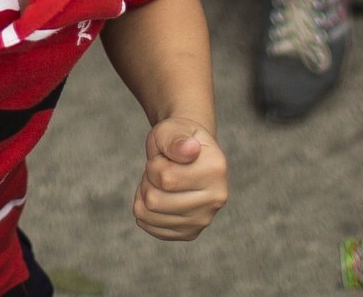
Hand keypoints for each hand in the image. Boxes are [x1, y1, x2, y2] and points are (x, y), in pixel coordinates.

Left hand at [132, 117, 226, 240]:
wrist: (187, 153)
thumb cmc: (176, 139)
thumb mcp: (171, 130)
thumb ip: (175, 139)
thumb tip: (189, 149)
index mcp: (216, 169)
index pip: (165, 178)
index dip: (154, 164)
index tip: (165, 157)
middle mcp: (216, 198)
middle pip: (154, 200)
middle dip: (148, 180)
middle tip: (161, 170)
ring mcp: (205, 219)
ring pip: (149, 215)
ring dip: (145, 194)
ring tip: (161, 182)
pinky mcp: (190, 233)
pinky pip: (151, 228)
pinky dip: (146, 212)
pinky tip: (159, 197)